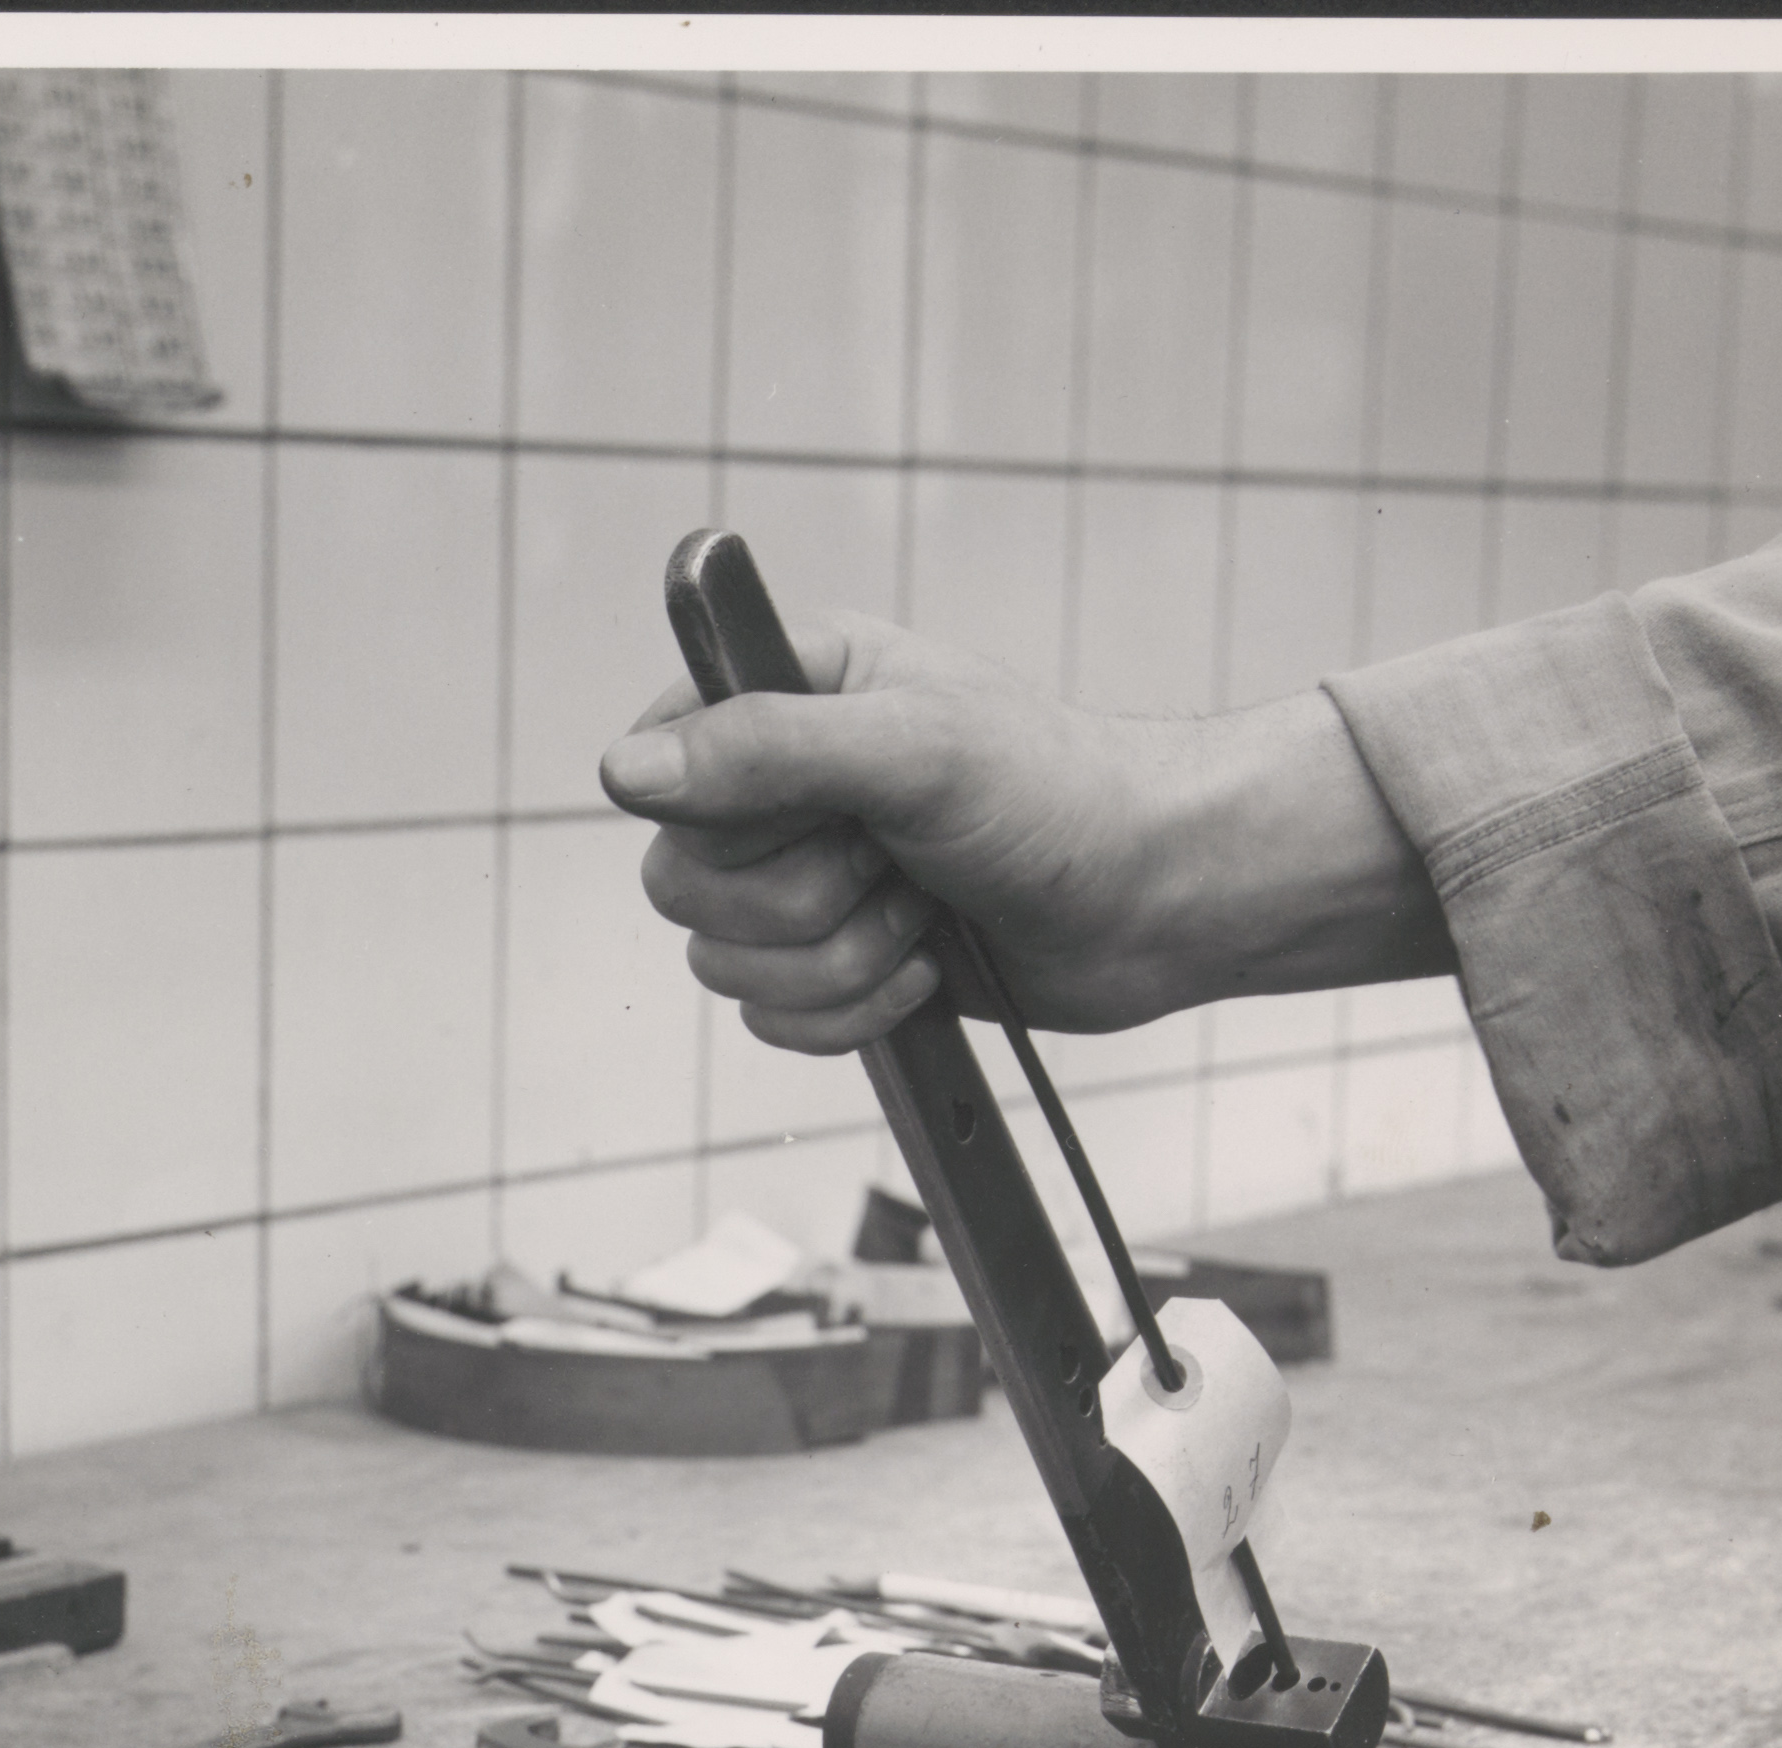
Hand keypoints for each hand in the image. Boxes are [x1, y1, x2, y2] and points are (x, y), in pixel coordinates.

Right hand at [600, 610, 1452, 1054]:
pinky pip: (774, 1023)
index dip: (721, 810)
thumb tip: (626, 773)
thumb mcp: (912, 749)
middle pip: (682, 884)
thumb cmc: (1060, 799)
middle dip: (800, 899)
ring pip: (726, 966)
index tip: (818, 809)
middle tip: (893, 862)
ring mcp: (807, 880)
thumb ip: (766, 749)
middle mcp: (783, 784)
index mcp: (790, 690)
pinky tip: (927, 970)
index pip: (661, 761)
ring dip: (841, 960)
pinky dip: (855, 1013)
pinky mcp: (837, 967)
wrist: (1155, 904)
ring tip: (923, 913)